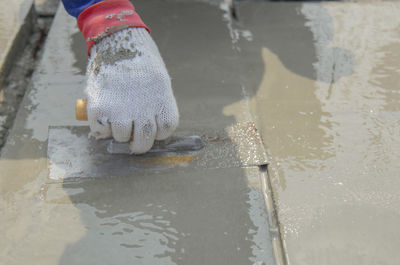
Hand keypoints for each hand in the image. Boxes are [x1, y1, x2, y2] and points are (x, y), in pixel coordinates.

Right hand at [85, 28, 178, 153]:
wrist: (118, 40)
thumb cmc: (140, 61)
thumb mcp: (158, 81)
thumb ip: (155, 104)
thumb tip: (148, 128)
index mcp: (162, 101)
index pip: (165, 130)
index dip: (158, 132)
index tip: (152, 128)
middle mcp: (143, 108)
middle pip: (144, 141)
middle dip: (139, 144)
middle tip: (134, 141)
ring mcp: (120, 109)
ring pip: (122, 137)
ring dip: (119, 133)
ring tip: (117, 119)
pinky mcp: (99, 108)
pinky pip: (101, 131)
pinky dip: (102, 128)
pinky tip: (104, 114)